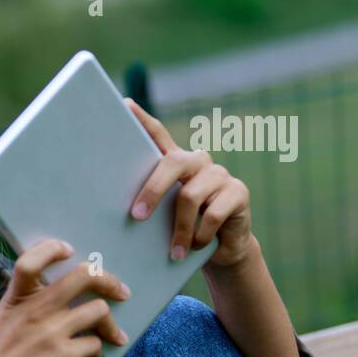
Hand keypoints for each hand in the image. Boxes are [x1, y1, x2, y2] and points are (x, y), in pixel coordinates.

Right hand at [0, 239, 130, 356]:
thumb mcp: (5, 318)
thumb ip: (29, 303)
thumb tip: (68, 298)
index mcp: (17, 297)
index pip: (31, 259)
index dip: (53, 249)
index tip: (68, 251)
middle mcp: (35, 309)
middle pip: (83, 276)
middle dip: (108, 281)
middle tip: (120, 292)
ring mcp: (50, 332)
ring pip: (99, 310)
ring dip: (110, 325)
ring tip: (110, 336)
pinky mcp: (62, 356)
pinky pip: (95, 344)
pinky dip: (96, 353)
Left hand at [124, 98, 254, 268]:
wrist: (221, 251)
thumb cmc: (182, 230)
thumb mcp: (162, 217)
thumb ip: (149, 205)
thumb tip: (118, 213)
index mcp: (176, 163)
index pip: (157, 134)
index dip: (142, 119)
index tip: (124, 104)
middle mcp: (198, 162)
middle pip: (172, 164)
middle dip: (152, 191)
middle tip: (136, 216)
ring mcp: (220, 174)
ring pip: (190, 196)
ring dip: (179, 230)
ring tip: (174, 252)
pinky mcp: (239, 192)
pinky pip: (213, 213)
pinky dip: (201, 235)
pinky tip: (196, 247)